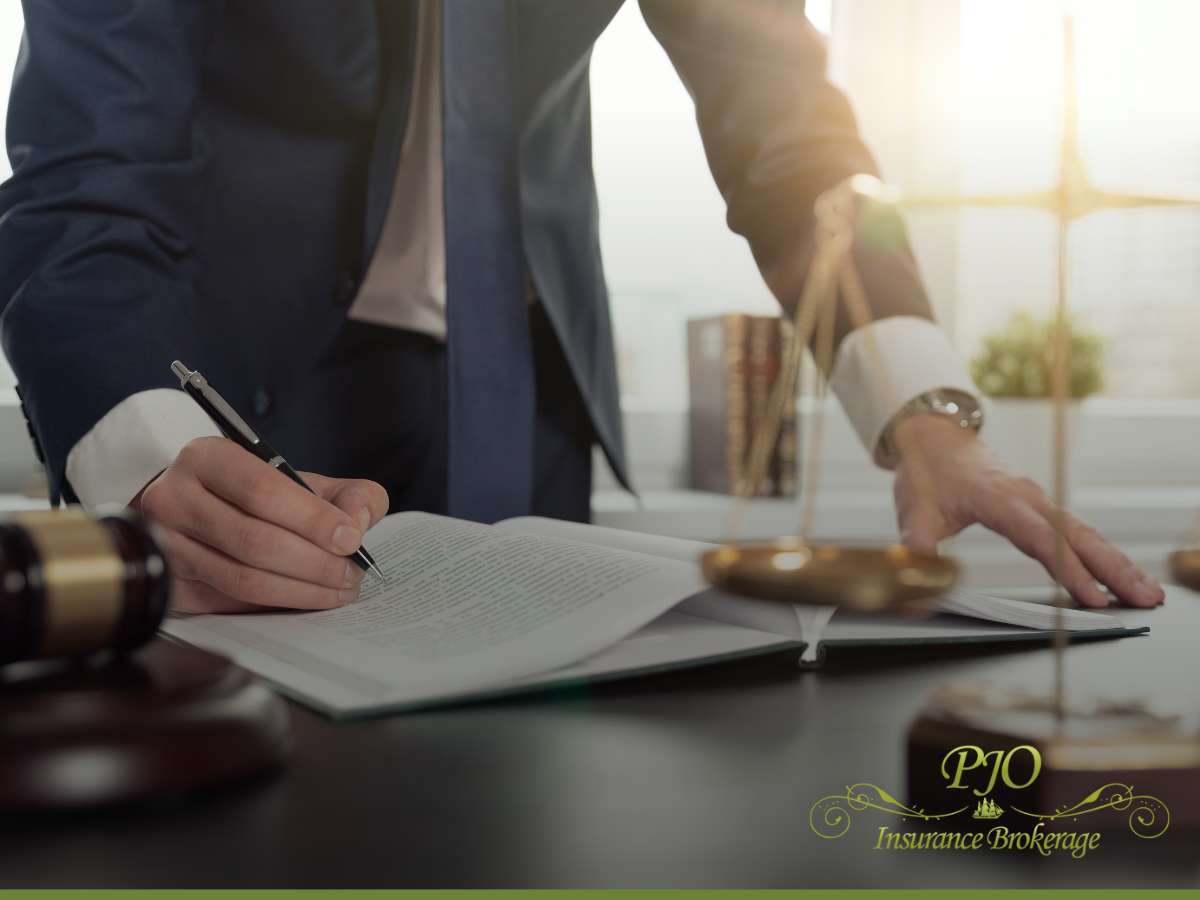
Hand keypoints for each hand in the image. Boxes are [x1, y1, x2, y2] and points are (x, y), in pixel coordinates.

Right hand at [135, 437, 388, 612]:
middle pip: (254, 540)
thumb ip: (346, 492)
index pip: (262, 491)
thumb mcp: (300, 480)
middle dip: (315, 563)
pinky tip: (306, 599)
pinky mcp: (169, 586)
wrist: (195, 511)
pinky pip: (229, 604)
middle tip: (351, 574)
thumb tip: (359, 519)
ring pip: (242, 579)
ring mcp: (164, 546)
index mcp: (207, 459)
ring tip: (338, 589)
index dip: (312, 519)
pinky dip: (276, 605)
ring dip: (301, 591)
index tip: (351, 539)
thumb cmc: (253, 495)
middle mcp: (174, 499)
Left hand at [891, 415, 1163, 607]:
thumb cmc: (924, 472)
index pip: (1039, 538)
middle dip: (1112, 569)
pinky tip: (1121, 574)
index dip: (1068, 569)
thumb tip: (918, 588)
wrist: (933, 436)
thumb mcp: (912, 512)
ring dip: (1116, 562)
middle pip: (1076, 535)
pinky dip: (1102, 552)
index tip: (1092, 597)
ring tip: (1146, 592)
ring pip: (1084, 533)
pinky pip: (1076, 530)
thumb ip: (917, 551)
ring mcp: (1037, 498)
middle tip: (1144, 598)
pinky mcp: (1040, 504)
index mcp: (997, 498)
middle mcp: (1027, 496)